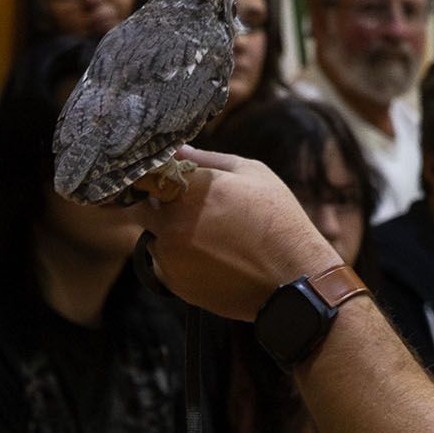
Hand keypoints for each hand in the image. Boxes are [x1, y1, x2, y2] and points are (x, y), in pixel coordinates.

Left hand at [134, 150, 340, 321]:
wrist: (291, 278)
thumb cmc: (277, 220)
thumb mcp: (252, 174)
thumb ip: (208, 160)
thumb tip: (178, 150)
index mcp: (189, 186)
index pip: (147, 175)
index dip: (154, 177)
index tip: (165, 179)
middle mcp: (171, 220)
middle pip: (142, 207)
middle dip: (159, 206)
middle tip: (190, 210)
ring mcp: (169, 253)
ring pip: (153, 237)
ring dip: (170, 235)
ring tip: (212, 240)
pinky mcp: (172, 282)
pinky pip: (164, 265)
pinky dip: (179, 261)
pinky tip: (212, 261)